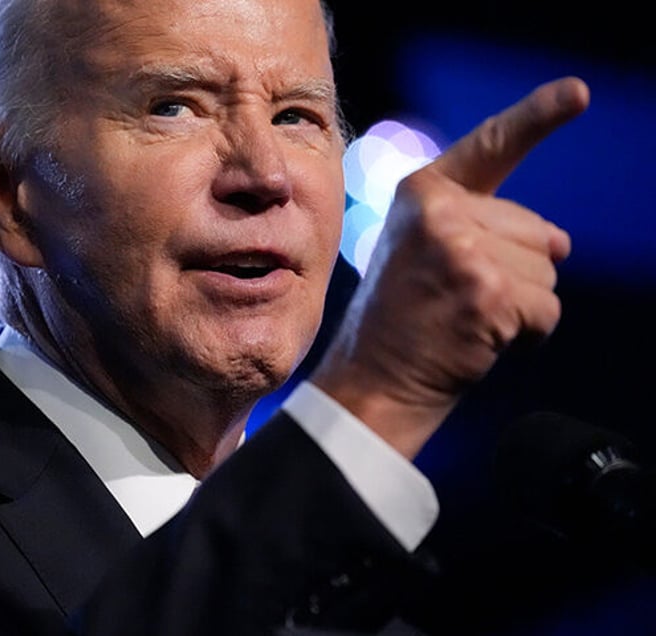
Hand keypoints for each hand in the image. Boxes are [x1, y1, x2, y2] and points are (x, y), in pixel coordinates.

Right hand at [311, 77, 589, 458]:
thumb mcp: (424, 251)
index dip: (539, 116)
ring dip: (521, 304)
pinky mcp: (487, 291)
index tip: (579, 92)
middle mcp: (440, 211)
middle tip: (457, 300)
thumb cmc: (400, 321)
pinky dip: (529, 334)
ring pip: (547, 270)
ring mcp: (463, 249)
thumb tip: (563, 242)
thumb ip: (484, 228)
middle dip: (516, 271)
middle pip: (536, 229)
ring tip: (465, 319)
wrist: (373, 380)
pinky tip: (482, 339)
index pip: (492, 146)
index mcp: (421, 193)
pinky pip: (548, 308)